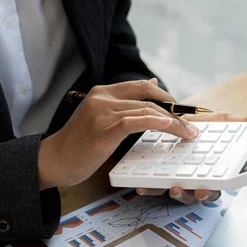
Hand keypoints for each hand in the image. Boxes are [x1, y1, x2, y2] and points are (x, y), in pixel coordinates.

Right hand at [38, 78, 197, 189]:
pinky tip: (169, 127)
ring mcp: (102, 112)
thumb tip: (153, 85)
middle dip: (176, 110)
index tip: (183, 110)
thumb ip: (125, 103)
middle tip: (192, 124)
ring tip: (188, 133)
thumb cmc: (80, 144)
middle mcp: (103, 97)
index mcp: (103, 92)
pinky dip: (156, 122)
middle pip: (149, 98)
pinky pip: (136, 122)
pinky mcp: (103, 129)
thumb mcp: (101, 117)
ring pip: (147, 110)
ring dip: (173, 122)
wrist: (54, 160)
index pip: (143, 87)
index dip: (167, 97)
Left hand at [136, 111, 246, 203]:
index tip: (211, 189)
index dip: (215, 189)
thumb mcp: (222, 121)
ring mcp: (181, 178)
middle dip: (197, 195)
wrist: (165, 118)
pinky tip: (142, 185)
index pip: (222, 183)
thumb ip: (245, 122)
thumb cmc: (198, 123)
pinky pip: (157, 187)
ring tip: (171, 187)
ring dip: (177, 194)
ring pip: (182, 195)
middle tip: (196, 191)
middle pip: (202, 193)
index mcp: (216, 167)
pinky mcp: (160, 177)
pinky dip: (151, 187)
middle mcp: (200, 176)